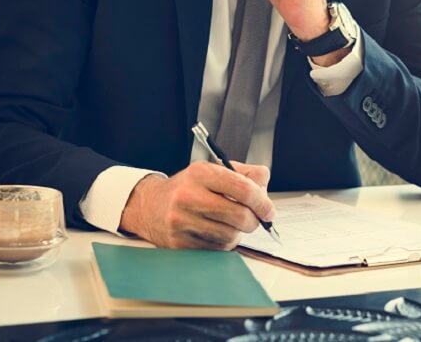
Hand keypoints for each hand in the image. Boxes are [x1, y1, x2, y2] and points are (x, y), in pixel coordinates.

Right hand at [119, 161, 274, 249]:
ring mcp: (182, 222)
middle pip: (240, 216)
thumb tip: (265, 187)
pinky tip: (215, 232)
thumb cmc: (189, 188)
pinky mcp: (180, 243)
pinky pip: (217, 250)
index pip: (243, 189)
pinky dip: (223, 243)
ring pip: (230, 236)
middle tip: (254, 219)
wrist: (151, 205)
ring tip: (229, 223)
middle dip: (254, 220)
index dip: (262, 202)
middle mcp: (188, 197)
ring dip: (237, 233)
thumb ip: (245, 174)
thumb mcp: (214, 170)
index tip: (269, 211)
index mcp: (201, 174)